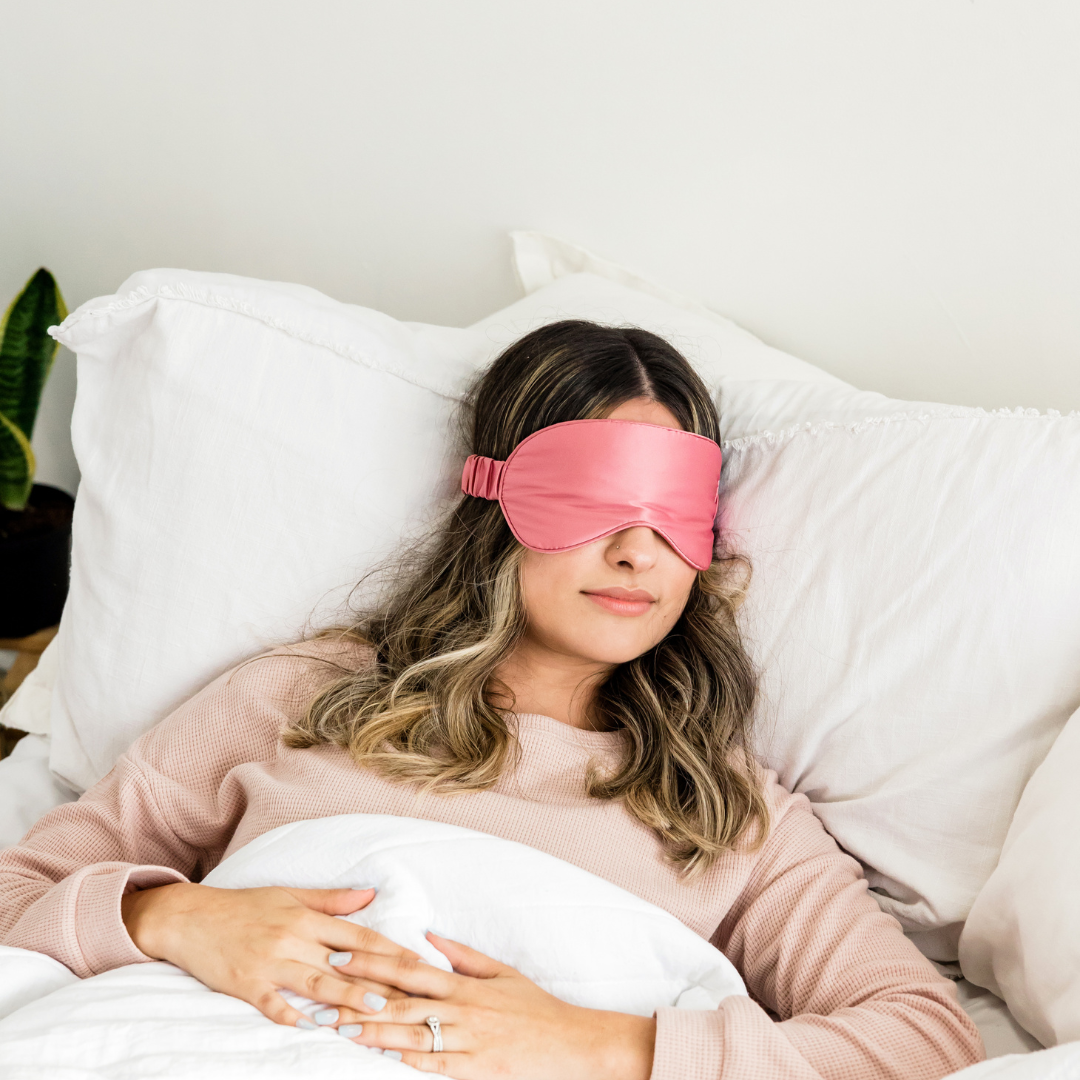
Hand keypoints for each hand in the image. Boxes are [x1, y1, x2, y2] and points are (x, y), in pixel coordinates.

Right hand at [120, 882, 415, 1027]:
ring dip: (348, 998)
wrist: (190, 918)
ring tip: (377, 1009)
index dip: (390, 949)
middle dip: (380, 978)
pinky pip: (274, 1004)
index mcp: (306, 917)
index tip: (419, 961)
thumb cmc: (244, 906)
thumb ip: (331, 900)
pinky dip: (295, 1017)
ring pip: (316, 983)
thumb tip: (370, 895)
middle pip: (344, 962)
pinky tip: (317, 1029)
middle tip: (411, 992)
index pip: (357, 935)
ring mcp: (270, 963)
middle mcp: (293, 938)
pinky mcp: (246, 984)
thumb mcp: (289, 895)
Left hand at [311, 930, 655, 1079]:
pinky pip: (434, 1064)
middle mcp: (460, 1010)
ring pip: (410, 1034)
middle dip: (358, 998)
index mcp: (463, 985)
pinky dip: (406, 1060)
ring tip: (338, 1028)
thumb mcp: (501, 971)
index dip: (372, 961)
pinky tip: (381, 1057)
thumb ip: (462, 955)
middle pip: (400, 1001)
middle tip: (322, 996)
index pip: (409, 968)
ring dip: (372, 1032)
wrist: (570, 1042)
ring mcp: (466, 1041)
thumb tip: (429, 935)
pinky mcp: (474, 1069)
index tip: (341, 955)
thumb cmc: (535, 1006)